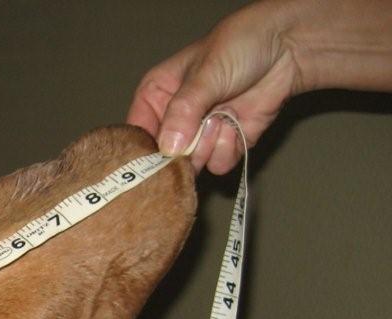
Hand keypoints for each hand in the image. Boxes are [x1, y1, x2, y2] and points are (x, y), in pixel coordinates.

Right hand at [127, 0, 304, 173]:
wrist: (288, 47)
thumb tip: (168, 148)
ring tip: (224, 116)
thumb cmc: (239, 47)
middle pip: (164, 157)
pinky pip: (218, 164)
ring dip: (210, 145)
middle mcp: (174, 119)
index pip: (137, 134)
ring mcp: (200, 134)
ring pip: (192, 164)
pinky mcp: (226, 144)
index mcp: (156, 97)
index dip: (142, 151)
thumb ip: (183, 112)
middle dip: (184, 149)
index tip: (155, 160)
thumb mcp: (204, 75)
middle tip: (202, 127)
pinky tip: (237, 124)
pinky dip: (230, 148)